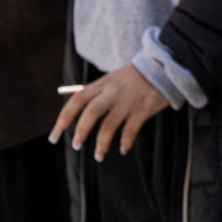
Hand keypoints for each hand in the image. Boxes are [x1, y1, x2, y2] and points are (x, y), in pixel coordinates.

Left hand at [50, 65, 172, 160]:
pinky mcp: (144, 109)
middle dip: (81, 131)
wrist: (164, 66)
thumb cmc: (135, 76)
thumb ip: (97, 91)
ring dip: (102, 143)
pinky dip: (125, 142)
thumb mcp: (114, 77)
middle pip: (91, 112)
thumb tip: (75, 106)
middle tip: (76, 146)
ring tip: (99, 155)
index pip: (78, 99)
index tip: (56, 134)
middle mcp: (114, 91)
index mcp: (104, 82)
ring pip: (109, 125)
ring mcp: (129, 100)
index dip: (65, 117)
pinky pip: (131, 130)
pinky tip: (123, 149)